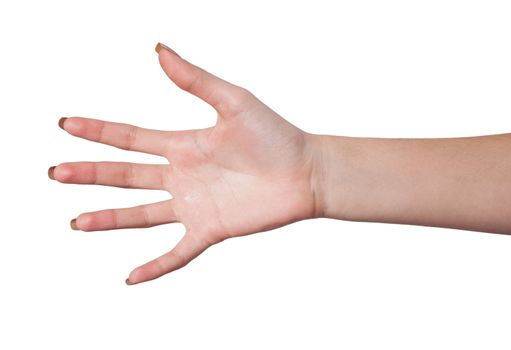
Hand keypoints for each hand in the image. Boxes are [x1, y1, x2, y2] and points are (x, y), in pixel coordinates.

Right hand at [50, 43, 319, 284]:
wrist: (305, 172)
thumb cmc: (275, 135)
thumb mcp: (232, 101)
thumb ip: (195, 80)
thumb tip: (159, 50)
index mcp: (183, 145)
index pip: (130, 138)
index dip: (98, 131)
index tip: (66, 125)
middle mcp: (182, 176)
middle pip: (126, 176)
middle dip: (90, 174)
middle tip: (56, 173)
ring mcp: (194, 205)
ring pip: (142, 214)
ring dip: (109, 218)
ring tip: (77, 222)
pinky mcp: (211, 229)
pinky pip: (178, 252)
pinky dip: (156, 266)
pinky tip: (131, 278)